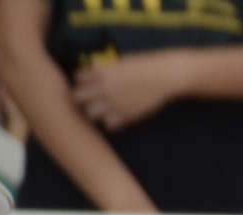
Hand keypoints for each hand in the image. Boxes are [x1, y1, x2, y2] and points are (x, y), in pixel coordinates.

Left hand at [72, 53, 188, 131]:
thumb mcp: (120, 62)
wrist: (164, 77)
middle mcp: (103, 88)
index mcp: (101, 72)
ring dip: (95, 112)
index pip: (78, 78)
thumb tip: (94, 70)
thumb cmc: (145, 65)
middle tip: (91, 100)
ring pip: (90, 114)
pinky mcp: (126, 115)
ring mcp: (114, 103)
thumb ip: (105, 69)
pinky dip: (110, 123)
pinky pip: (109, 125)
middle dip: (82, 98)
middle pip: (77, 98)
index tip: (89, 83)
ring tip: (103, 110)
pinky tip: (116, 117)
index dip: (82, 81)